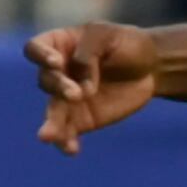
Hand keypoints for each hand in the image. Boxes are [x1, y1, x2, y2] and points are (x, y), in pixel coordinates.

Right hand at [28, 21, 160, 153]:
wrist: (151, 67)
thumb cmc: (127, 44)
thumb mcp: (109, 36)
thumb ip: (89, 54)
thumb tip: (81, 86)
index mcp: (59, 45)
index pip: (35, 49)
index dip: (40, 55)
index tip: (56, 62)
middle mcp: (57, 73)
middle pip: (45, 80)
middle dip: (58, 87)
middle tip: (76, 93)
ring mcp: (67, 98)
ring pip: (52, 112)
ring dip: (51, 123)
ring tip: (48, 136)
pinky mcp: (80, 119)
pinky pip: (68, 133)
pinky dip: (66, 142)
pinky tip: (71, 149)